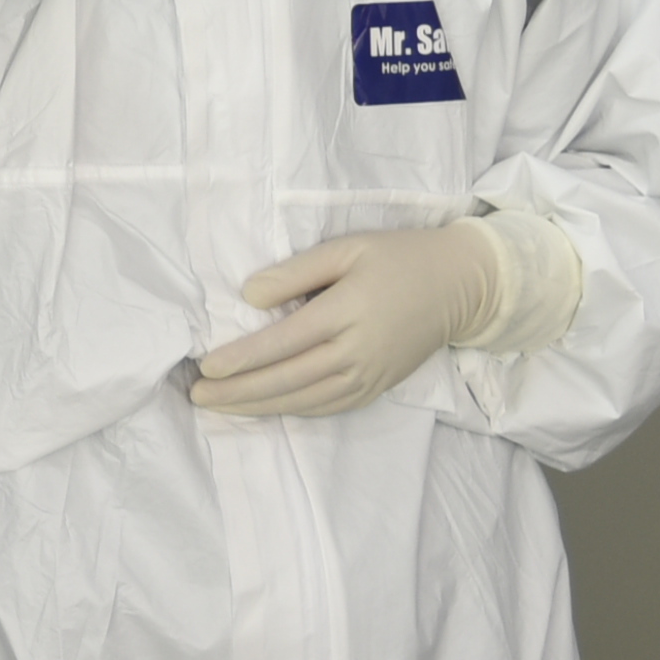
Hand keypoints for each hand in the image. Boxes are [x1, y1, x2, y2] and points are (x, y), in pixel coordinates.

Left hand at [189, 222, 515, 419]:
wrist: (461, 286)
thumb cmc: (399, 258)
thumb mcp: (348, 248)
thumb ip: (297, 272)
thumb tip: (250, 296)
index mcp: (347, 311)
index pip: (283, 342)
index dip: (242, 358)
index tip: (207, 366)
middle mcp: (358, 351)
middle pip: (287, 379)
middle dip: (239, 391)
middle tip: (199, 395)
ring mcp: (370, 375)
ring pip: (305, 399)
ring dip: (259, 407)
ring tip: (220, 407)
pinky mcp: (378, 387)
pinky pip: (329, 406)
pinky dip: (294, 410)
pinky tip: (267, 408)